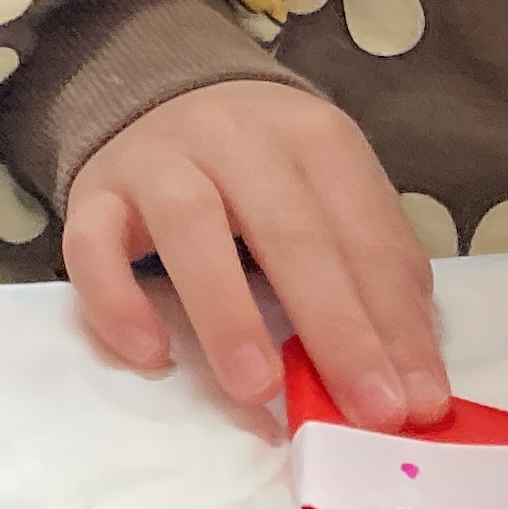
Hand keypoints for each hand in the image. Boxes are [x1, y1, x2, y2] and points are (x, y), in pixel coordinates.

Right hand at [63, 85, 449, 427]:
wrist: (162, 96)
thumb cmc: (267, 174)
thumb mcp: (334, 200)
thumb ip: (375, 273)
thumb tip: (415, 377)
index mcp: (312, 135)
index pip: (362, 231)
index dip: (394, 320)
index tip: (417, 403)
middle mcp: (233, 136)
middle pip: (288, 229)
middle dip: (335, 328)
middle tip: (365, 412)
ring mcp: (156, 160)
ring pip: (189, 225)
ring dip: (228, 312)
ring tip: (259, 390)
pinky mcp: (93, 193)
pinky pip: (90, 244)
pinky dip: (118, 300)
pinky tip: (153, 356)